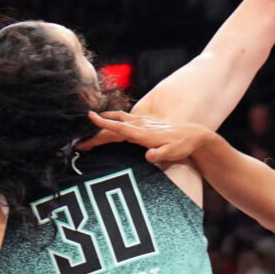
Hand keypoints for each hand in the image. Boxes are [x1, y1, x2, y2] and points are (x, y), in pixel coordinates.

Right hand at [83, 110, 213, 164]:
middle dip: (97, 130)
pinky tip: (111, 118)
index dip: (104, 125)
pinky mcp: (146, 123)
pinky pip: (126, 120)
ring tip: (91, 119)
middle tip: (81, 138)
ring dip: (105, 120)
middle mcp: (141, 125)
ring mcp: (143, 123)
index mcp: (143, 133)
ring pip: (120, 119)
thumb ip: (160, 154)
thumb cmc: (182, 145)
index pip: (120, 128)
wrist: (193, 134)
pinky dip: (115, 118)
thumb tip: (148, 155)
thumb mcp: (173, 152)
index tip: (90, 118)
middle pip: (115, 126)